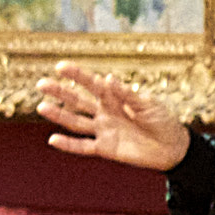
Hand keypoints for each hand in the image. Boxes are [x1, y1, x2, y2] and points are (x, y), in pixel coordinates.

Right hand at [36, 61, 187, 170]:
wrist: (173, 147)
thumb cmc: (163, 120)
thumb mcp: (148, 104)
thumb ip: (127, 94)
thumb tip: (107, 79)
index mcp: (115, 97)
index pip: (92, 84)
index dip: (77, 75)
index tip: (61, 67)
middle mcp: (105, 112)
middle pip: (78, 100)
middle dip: (60, 92)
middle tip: (41, 83)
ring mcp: (103, 130)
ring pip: (76, 122)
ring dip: (59, 115)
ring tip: (41, 107)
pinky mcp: (105, 148)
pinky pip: (83, 146)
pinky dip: (68, 144)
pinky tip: (53, 139)